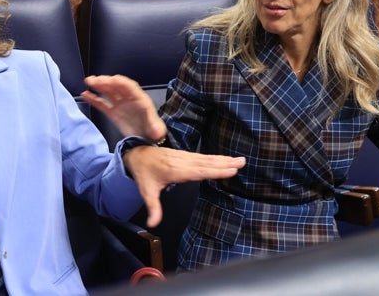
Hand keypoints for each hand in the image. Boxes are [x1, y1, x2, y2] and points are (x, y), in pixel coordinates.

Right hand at [82, 75, 165, 141]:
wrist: (148, 139)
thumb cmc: (153, 132)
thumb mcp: (156, 130)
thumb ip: (155, 128)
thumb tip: (158, 131)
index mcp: (140, 100)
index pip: (130, 87)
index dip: (121, 83)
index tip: (111, 80)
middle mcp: (129, 100)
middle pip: (117, 87)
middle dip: (107, 82)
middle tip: (95, 80)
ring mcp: (120, 105)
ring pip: (109, 92)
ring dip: (99, 86)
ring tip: (88, 82)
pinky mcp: (113, 113)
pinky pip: (103, 104)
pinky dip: (94, 99)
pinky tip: (85, 94)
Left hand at [123, 146, 245, 226]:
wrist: (137, 154)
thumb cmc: (143, 173)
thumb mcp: (146, 192)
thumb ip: (153, 207)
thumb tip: (152, 224)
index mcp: (175, 171)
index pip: (199, 171)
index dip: (215, 171)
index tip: (231, 170)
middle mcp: (182, 162)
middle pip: (207, 163)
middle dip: (225, 163)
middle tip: (242, 162)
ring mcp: (184, 157)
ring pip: (207, 158)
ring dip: (223, 159)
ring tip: (239, 160)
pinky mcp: (185, 155)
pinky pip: (202, 156)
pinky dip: (215, 157)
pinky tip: (224, 159)